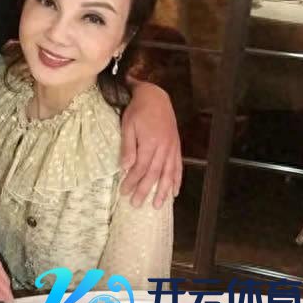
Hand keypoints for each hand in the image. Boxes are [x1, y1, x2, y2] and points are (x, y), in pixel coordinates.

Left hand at [119, 82, 181, 208]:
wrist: (155, 96)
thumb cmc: (138, 110)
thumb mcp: (127, 125)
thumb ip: (128, 147)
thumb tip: (124, 168)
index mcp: (150, 143)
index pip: (140, 168)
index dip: (132, 182)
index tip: (124, 193)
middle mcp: (163, 148)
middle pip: (154, 174)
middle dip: (145, 190)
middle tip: (136, 204)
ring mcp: (172, 148)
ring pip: (168, 173)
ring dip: (163, 190)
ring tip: (158, 205)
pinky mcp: (176, 146)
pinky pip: (178, 166)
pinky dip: (176, 180)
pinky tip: (174, 191)